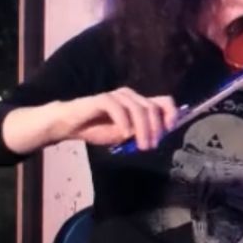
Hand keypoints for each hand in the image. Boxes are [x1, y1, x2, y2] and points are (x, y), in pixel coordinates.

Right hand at [60, 89, 179, 151]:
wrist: (70, 126)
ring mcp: (117, 96)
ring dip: (143, 130)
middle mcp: (131, 96)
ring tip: (141, 146)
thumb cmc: (97, 129)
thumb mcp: (125, 134)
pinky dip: (125, 123)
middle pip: (152, 108)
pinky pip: (119, 109)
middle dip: (156, 129)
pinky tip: (124, 135)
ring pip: (138, 109)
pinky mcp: (103, 99)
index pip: (164, 101)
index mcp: (138, 103)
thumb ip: (141, 131)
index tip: (170, 130)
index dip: (171, 113)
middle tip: (151, 146)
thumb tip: (160, 134)